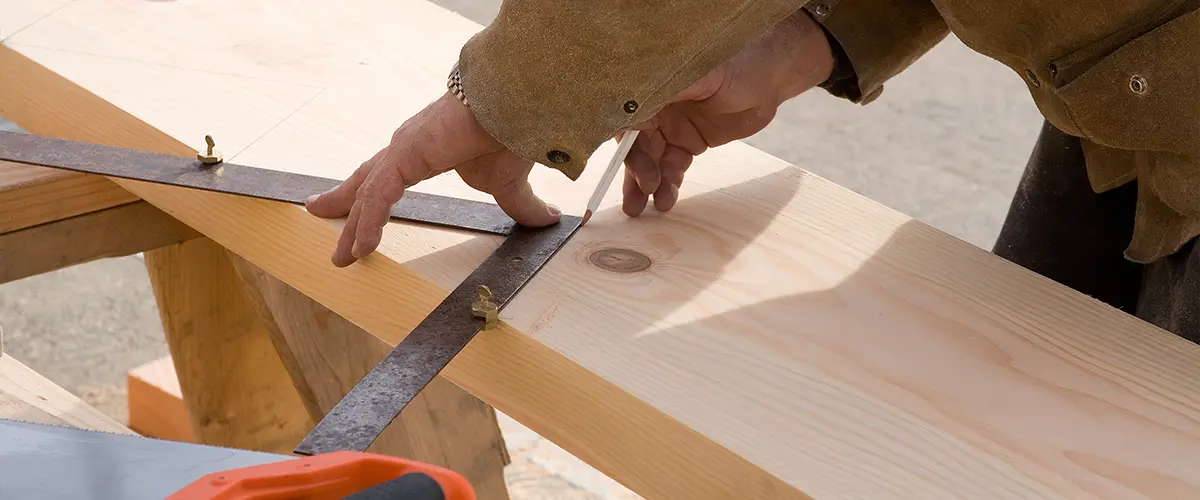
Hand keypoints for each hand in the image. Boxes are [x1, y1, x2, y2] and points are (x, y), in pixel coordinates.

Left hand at [305, 92, 559, 267]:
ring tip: (342, 257)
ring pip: (368, 193)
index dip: (364, 198)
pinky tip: (361, 246)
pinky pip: (379, 195)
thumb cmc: (510, 134)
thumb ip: (520, 206)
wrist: (518, 107)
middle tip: (322, 223)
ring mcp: (402, 149)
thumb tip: (546, 221)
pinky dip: (369, 221)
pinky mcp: (407, 154)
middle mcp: (405, 148)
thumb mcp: (509, 184)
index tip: (346, 212)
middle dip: (343, 205)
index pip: (384, 179)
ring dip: (353, 226)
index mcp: (422, 153)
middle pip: (365, 183)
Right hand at [620, 9, 834, 215]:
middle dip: (635, 172)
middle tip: (638, 198)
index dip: (625, 147)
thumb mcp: (696, 74)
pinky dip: (668, 184)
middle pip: (636, 144)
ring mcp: (670, 126)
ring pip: (652, 160)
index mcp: (649, 86)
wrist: (769, 76)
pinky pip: (673, 166)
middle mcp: (655, 107)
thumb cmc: (734, 63)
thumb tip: (631, 110)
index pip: (625, 120)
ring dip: (647, 184)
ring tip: (645, 208)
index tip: (632, 169)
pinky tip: (666, 199)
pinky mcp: (688, 142)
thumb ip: (663, 90)